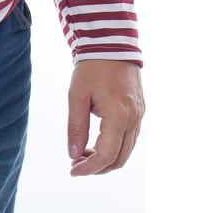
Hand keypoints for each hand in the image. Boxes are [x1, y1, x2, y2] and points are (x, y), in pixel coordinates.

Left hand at [67, 60, 144, 175]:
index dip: (89, 168)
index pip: (106, 155)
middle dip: (98, 167)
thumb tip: (73, 154)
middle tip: (76, 164)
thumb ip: (76, 126)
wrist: (111, 43)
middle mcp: (133, 119)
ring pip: (126, 150)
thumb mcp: (77, 95)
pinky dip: (115, 146)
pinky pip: (130, 138)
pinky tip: (97, 142)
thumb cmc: (92, 66)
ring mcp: (139, 115)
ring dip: (106, 158)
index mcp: (118, 116)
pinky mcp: (139, 110)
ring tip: (83, 153)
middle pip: (119, 159)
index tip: (73, 170)